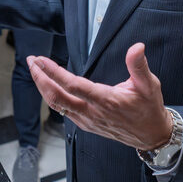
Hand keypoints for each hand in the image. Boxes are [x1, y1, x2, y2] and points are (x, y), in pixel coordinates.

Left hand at [28, 43, 171, 150]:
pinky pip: (63, 111)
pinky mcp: (86, 124)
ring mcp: (87, 120)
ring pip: (57, 105)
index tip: (42, 60)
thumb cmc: (149, 109)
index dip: (54, 72)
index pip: (73, 85)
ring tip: (35, 70)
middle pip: (57, 96)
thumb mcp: (149, 85)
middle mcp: (92, 112)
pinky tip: (48, 87)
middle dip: (40, 78)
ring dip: (42, 87)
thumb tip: (137, 47)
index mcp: (106, 100)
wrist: (151, 135)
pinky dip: (51, 97)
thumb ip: (139, 65)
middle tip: (31, 61)